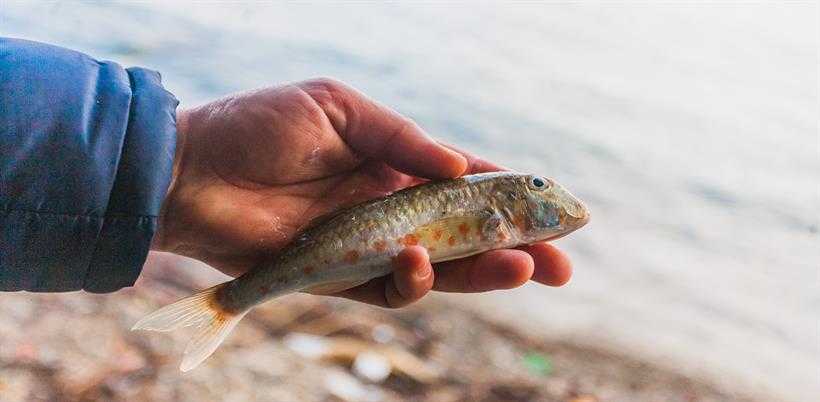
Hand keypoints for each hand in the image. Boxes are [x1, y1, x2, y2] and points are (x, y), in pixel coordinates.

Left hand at [152, 78, 571, 307]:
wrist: (192, 170)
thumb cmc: (259, 126)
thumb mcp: (338, 106)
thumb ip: (401, 137)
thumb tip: (461, 164)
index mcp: (393, 164)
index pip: (464, 184)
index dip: (508, 197)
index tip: (552, 207)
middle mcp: (388, 209)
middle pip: (465, 235)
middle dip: (515, 250)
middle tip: (561, 265)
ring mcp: (368, 246)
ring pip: (440, 270)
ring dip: (482, 273)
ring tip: (520, 268)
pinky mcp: (340, 277)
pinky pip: (390, 289)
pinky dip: (413, 279)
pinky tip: (422, 258)